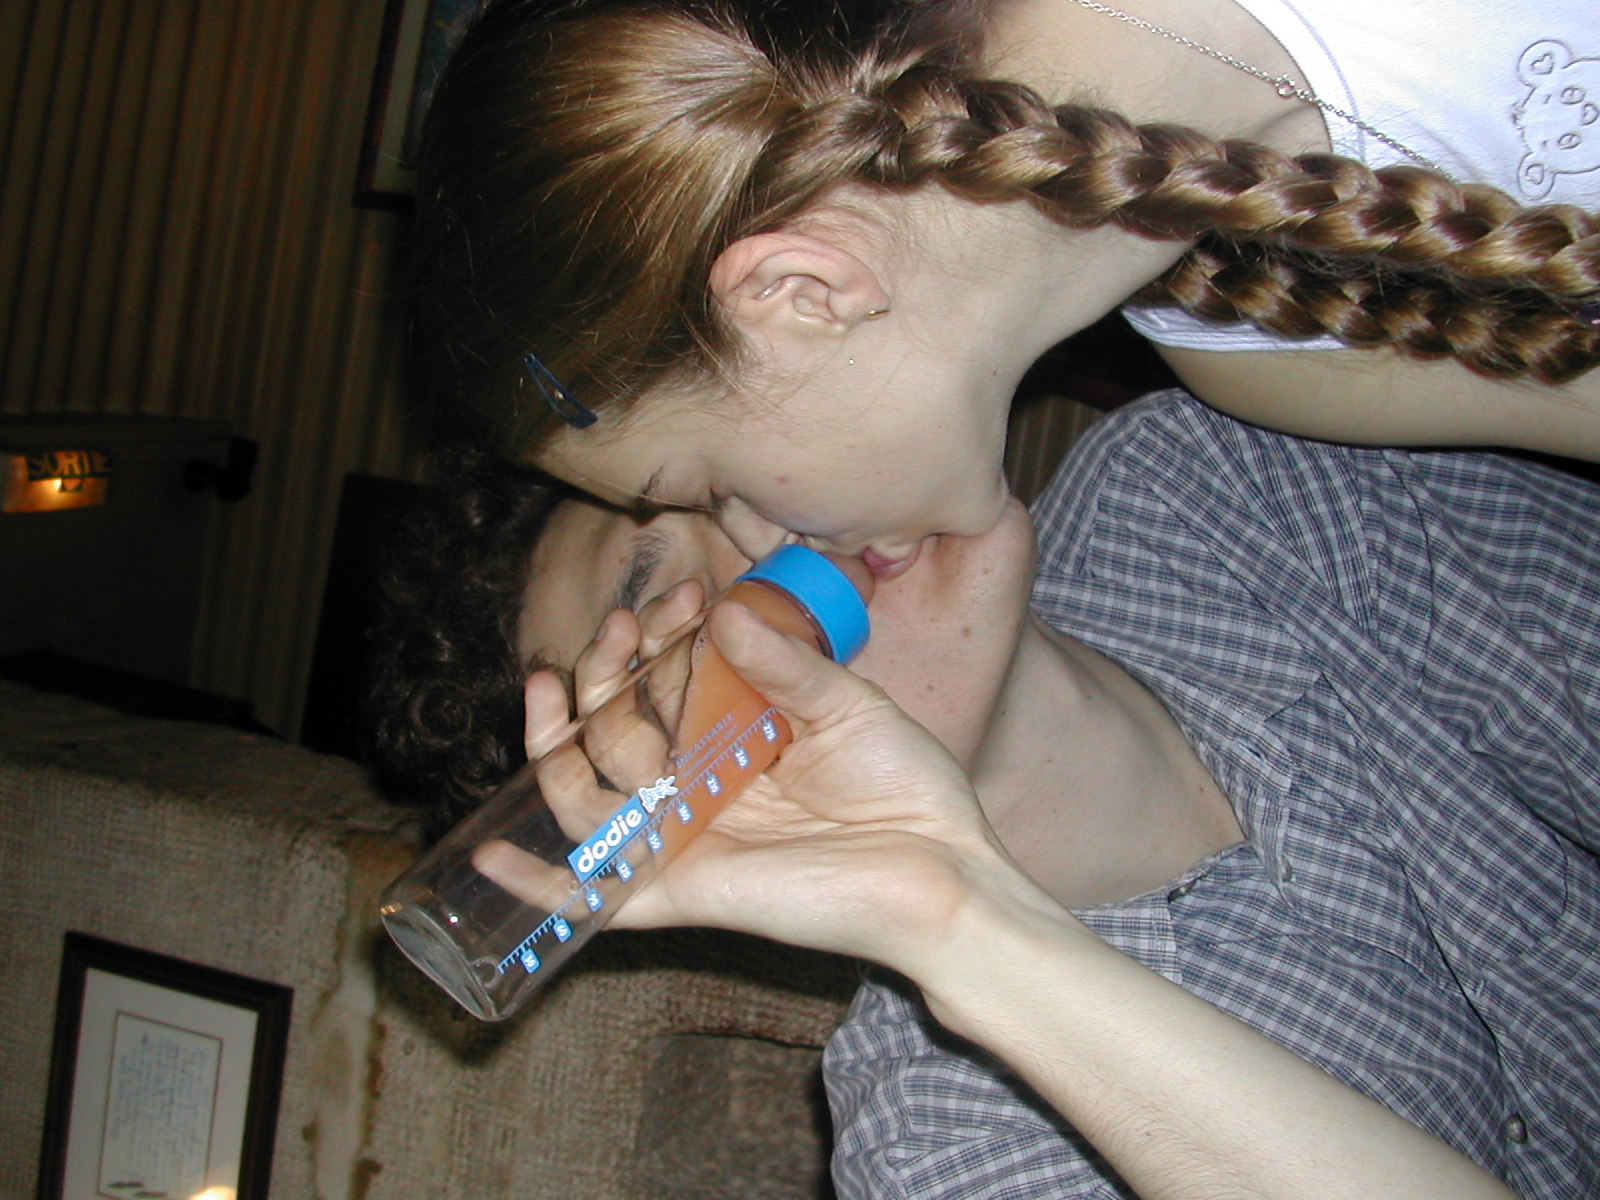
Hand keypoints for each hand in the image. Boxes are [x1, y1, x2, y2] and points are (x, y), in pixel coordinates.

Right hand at [508, 594, 1010, 971]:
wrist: (945, 870)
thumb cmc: (908, 790)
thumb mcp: (845, 708)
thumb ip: (783, 665)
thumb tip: (724, 612)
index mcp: (731, 745)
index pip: (663, 690)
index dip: (653, 644)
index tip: (675, 600)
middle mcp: (698, 793)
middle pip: (614, 735)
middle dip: (604, 678)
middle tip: (616, 629)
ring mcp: (686, 843)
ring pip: (588, 799)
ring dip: (557, 744)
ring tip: (550, 688)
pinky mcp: (685, 893)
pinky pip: (596, 895)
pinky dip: (538, 881)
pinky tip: (489, 847)